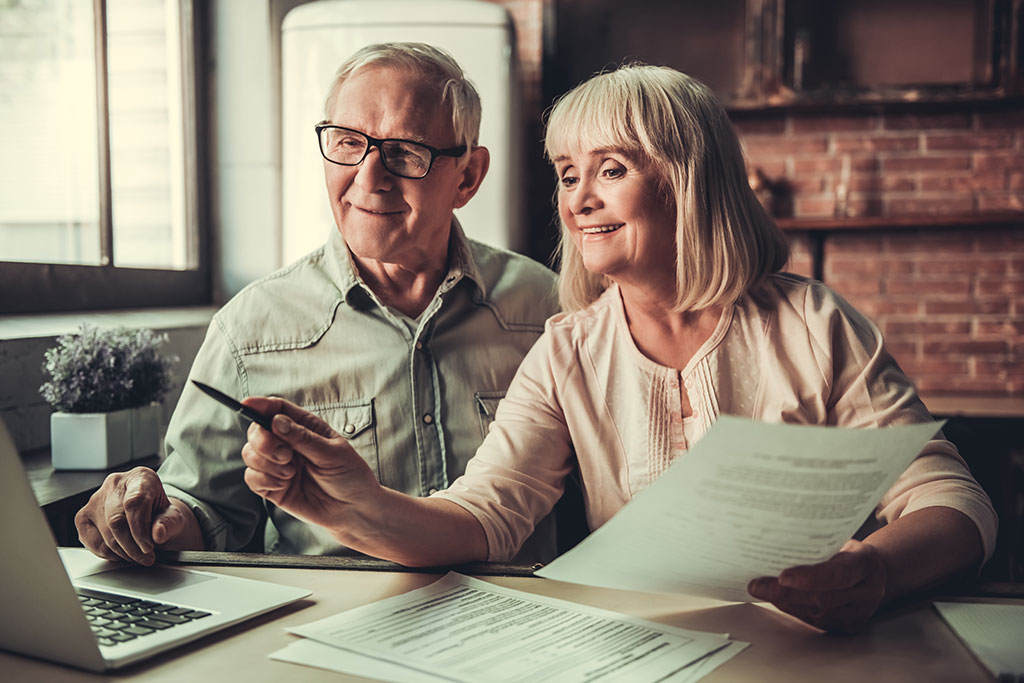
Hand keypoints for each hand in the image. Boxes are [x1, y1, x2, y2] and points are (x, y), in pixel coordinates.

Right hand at [75, 467, 198, 565]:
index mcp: (140, 477)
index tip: (148, 548)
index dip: (140, 530)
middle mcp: (115, 484)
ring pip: (104, 532)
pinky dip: (107, 553)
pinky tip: (122, 552)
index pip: (134, 502)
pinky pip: (90, 540)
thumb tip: (158, 533)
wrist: (152, 517)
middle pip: (116, 520)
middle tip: (146, 557)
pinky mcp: (83, 515)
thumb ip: (169, 524)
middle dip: (132, 546)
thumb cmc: (162, 515)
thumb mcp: (174, 518)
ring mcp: (96, 499)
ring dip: (122, 552)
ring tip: (137, 555)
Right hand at [240, 397, 381, 537]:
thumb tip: (277, 421)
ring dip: (266, 463)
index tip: (247, 404)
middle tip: (285, 455)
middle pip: (256, 430)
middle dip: (263, 441)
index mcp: (305, 428)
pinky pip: (251, 478)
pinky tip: (284, 484)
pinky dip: (264, 480)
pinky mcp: (272, 486)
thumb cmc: (350, 476)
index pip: (277, 409)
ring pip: (249, 453)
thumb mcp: (333, 453)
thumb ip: (303, 438)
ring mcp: (278, 465)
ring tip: (291, 472)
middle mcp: (287, 443)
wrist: (353, 510)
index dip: (260, 405)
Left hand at [747, 539, 886, 632]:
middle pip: (823, 598)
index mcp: (866, 563)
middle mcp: (867, 591)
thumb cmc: (849, 550)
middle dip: (786, 593)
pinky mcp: (849, 626)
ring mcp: (860, 612)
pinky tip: (775, 598)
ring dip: (784, 602)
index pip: (838, 573)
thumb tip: (777, 540)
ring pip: (817, 613)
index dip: (810, 577)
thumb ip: (818, 542)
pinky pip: (816, 621)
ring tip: (760, 590)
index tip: (782, 576)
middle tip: (757, 585)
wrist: (875, 572)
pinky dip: (792, 609)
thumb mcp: (841, 538)